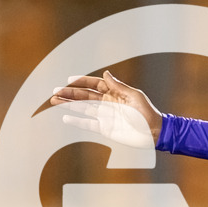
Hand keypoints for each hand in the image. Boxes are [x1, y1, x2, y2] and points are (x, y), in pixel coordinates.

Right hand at [46, 70, 163, 148]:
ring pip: (83, 108)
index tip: (69, 80)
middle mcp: (108, 103)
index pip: (95, 85)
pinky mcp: (104, 129)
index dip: (82, 82)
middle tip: (55, 92)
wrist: (153, 133)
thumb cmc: (147, 113)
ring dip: (69, 105)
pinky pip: (88, 124)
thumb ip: (118, 86)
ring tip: (54, 101)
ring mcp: (105, 116)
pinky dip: (77, 121)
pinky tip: (66, 117)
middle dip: (70, 94)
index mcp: (115, 93)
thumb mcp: (134, 97)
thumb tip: (105, 73)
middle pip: (85, 96)